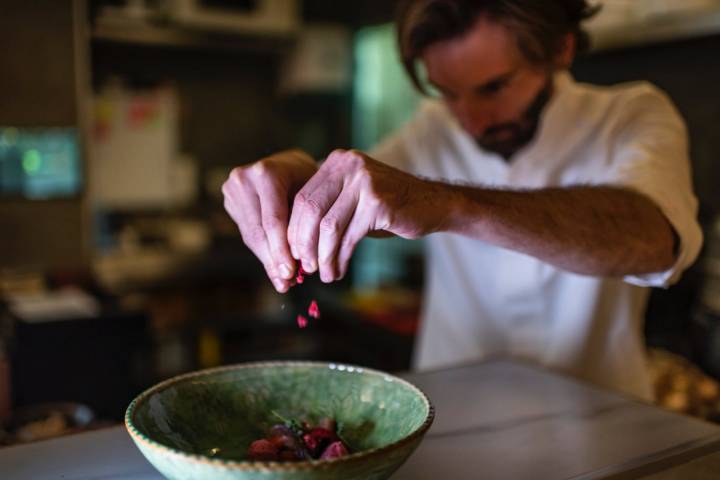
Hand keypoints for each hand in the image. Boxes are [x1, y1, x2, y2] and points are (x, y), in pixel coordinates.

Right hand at [222, 149, 316, 291]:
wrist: (290, 165)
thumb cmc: (308, 181)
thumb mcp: (310, 199)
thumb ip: (301, 230)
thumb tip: (292, 274)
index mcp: (266, 173)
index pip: (273, 220)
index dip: (281, 250)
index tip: (291, 274)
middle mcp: (244, 178)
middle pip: (258, 231)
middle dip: (273, 259)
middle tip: (286, 283)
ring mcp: (232, 188)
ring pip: (250, 235)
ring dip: (267, 259)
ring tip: (282, 280)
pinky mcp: (229, 199)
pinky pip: (247, 231)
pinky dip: (262, 250)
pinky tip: (274, 266)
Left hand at [288, 149, 446, 282]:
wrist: (432, 203)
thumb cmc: (388, 206)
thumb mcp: (353, 197)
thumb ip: (327, 208)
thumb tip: (294, 242)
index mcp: (337, 162)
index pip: (303, 197)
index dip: (295, 229)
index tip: (295, 253)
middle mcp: (349, 166)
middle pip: (311, 210)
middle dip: (305, 244)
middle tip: (307, 267)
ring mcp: (364, 183)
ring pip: (329, 227)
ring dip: (323, 256)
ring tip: (325, 274)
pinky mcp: (378, 203)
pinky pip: (349, 237)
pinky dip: (340, 258)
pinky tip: (339, 270)